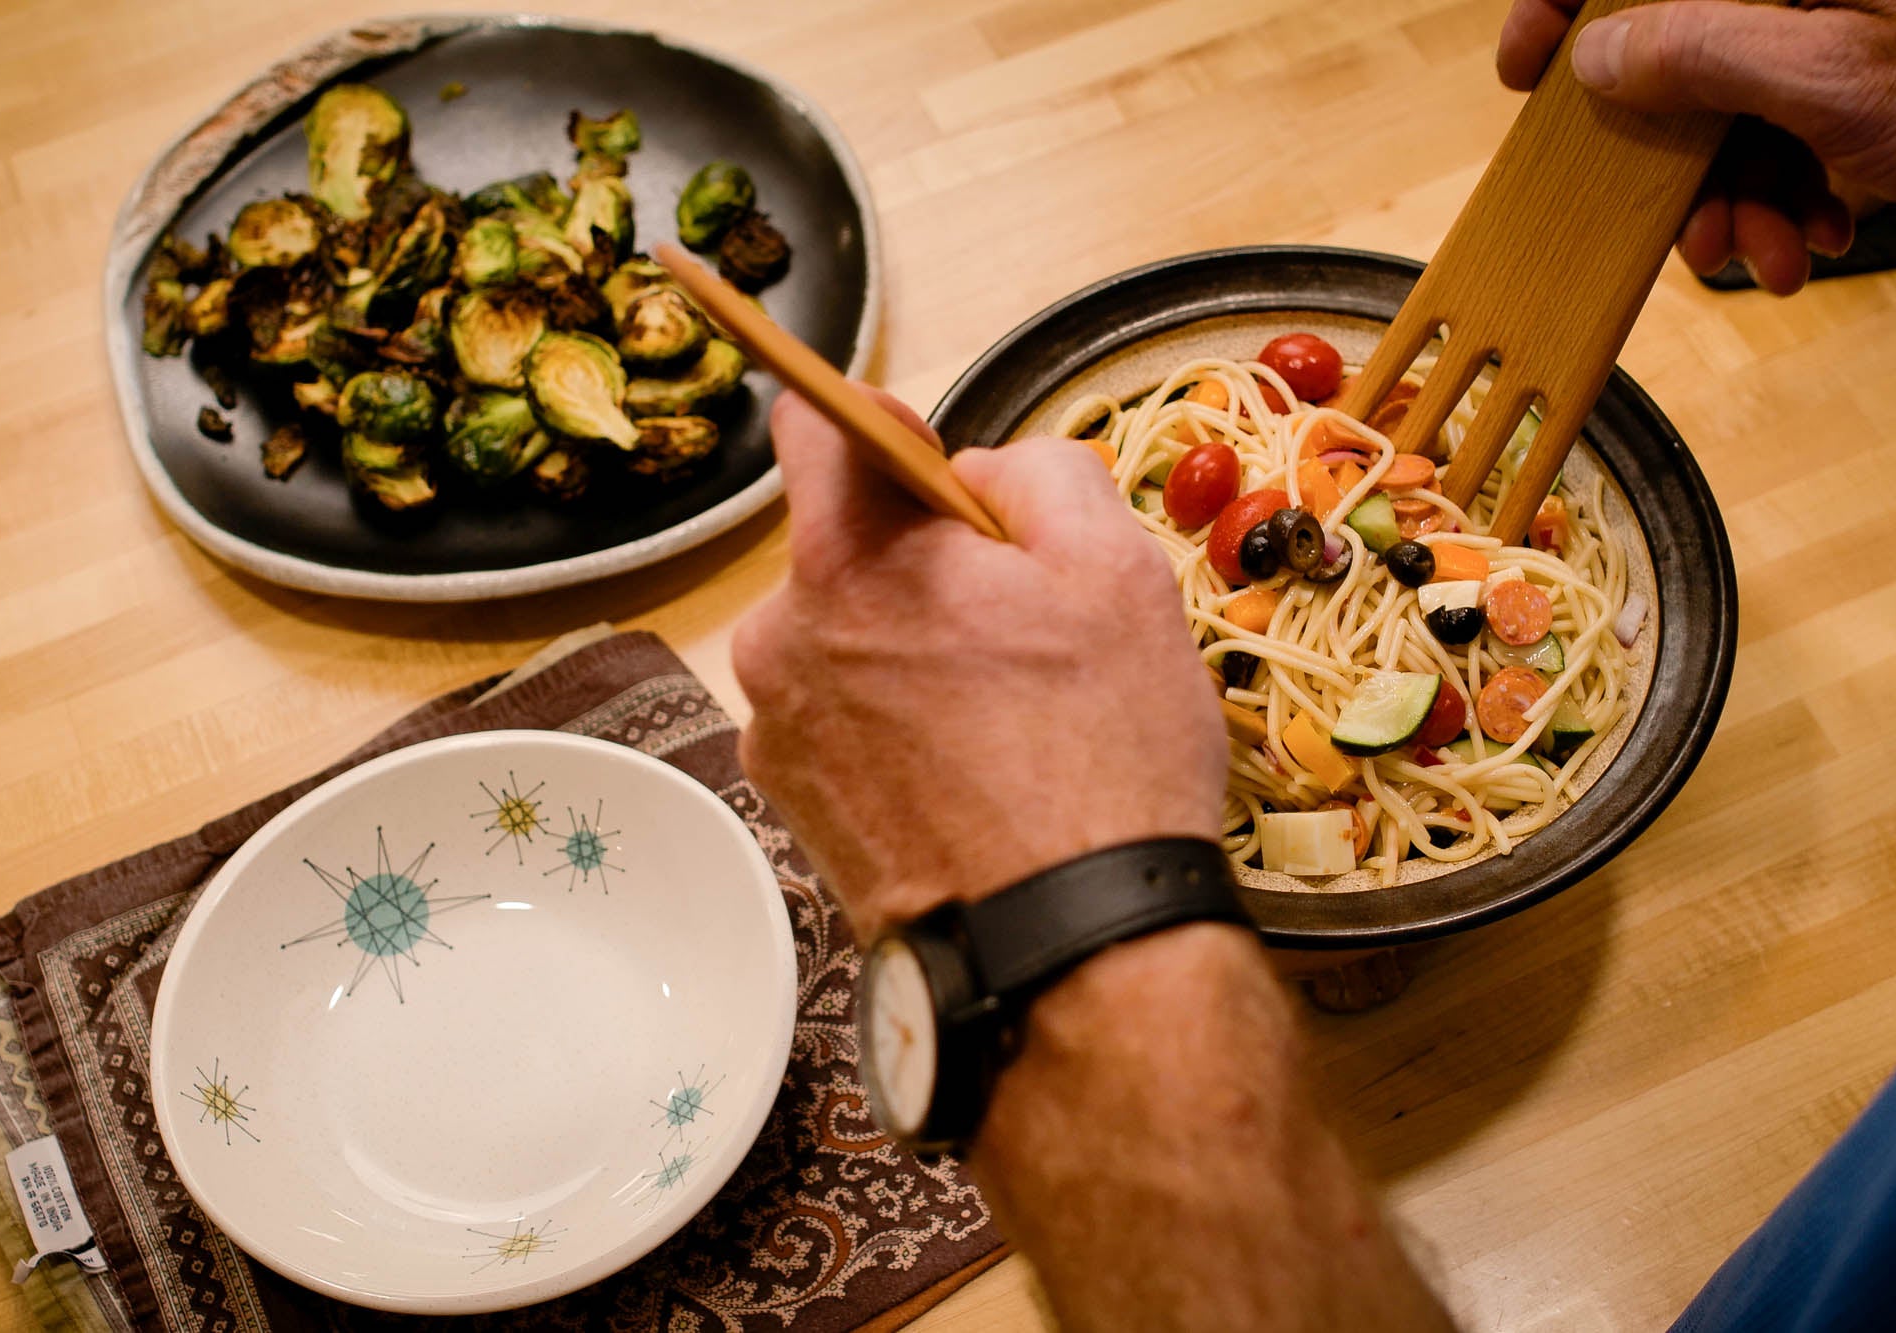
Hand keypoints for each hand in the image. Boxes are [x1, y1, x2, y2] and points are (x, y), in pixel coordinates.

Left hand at [733, 390, 1223, 936]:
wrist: (1067, 953)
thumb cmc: (1102, 758)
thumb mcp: (1119, 569)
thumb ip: (1037, 471)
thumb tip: (974, 472)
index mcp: (851, 560)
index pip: (815, 421)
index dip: (881, 421)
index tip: (936, 465)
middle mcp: (781, 638)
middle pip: (844, 548)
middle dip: (923, 564)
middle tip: (1019, 628)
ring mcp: (776, 730)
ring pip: (845, 639)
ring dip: (908, 650)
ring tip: (1003, 720)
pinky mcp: (790, 804)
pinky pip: (840, 719)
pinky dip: (893, 726)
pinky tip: (969, 774)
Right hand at [1497, 0, 1895, 293]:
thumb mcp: (1828, 75)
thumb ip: (1701, 52)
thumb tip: (1600, 55)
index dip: (1564, 7)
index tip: (1530, 74)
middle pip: (1680, 52)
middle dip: (1680, 164)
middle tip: (1696, 234)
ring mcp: (1834, 26)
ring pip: (1729, 109)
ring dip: (1738, 202)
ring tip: (1778, 253)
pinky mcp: (1861, 78)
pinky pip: (1783, 130)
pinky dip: (1790, 195)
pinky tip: (1822, 230)